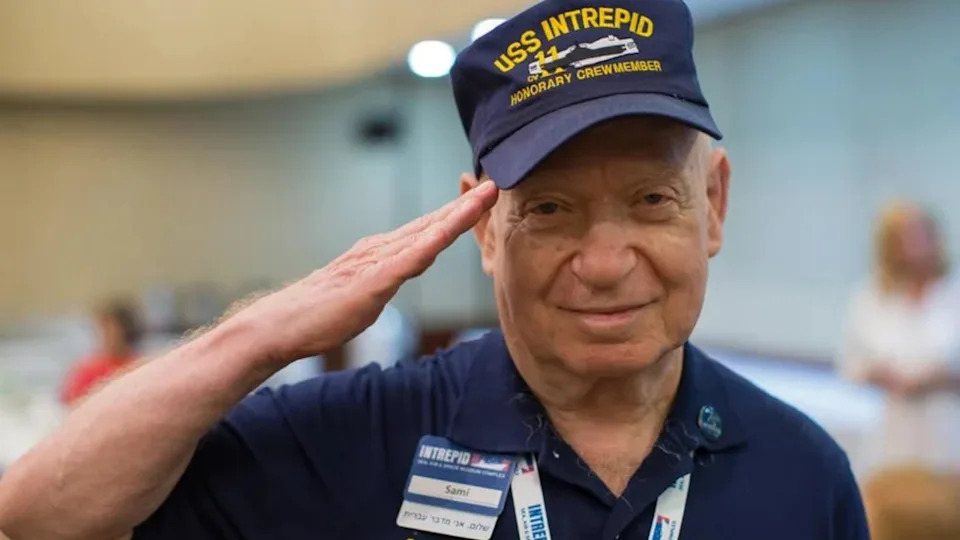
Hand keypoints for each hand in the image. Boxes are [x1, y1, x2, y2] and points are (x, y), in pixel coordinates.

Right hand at [224, 177, 497, 366]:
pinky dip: (435, 240)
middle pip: (432, 223)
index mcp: (379, 254)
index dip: (455, 214)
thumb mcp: (363, 295)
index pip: (426, 230)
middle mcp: (381, 250)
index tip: (481, 199)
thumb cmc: (317, 315)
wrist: (280, 325)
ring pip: (427, 233)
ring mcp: (377, 263)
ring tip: (485, 195)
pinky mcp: (373, 282)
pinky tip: (453, 229)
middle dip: (465, 205)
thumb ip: (385, 279)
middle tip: (493, 184)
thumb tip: (407, 267)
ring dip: (458, 214)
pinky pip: (411, 258)